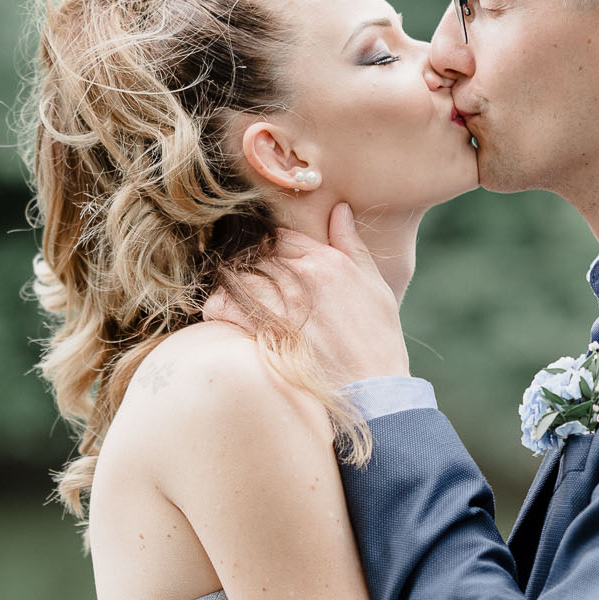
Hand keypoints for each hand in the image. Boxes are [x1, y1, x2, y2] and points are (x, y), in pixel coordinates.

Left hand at [202, 202, 409, 384]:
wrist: (373, 389)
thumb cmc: (378, 340)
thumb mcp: (375, 286)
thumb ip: (352, 246)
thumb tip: (339, 210)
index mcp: (327, 262)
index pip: (281, 235)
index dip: (273, 247)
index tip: (270, 260)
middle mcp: (301, 278)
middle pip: (257, 254)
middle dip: (252, 265)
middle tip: (251, 280)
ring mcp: (280, 306)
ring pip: (237, 276)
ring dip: (233, 284)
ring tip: (237, 296)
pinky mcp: (263, 334)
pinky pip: (225, 308)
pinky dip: (219, 308)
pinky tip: (223, 314)